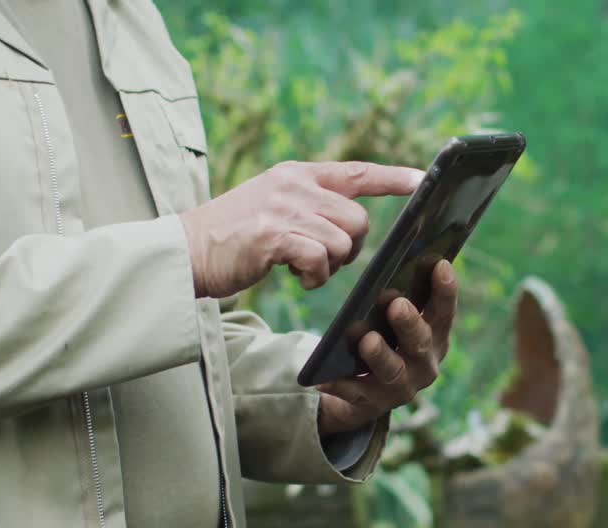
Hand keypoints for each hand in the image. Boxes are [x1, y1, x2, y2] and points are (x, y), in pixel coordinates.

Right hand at [181, 161, 422, 297]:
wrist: (186, 250)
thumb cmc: (233, 237)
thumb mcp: (272, 205)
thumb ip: (307, 204)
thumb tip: (349, 225)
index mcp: (297, 174)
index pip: (356, 171)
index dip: (392, 177)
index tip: (421, 179)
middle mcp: (294, 185)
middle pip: (358, 218)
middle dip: (352, 246)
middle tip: (325, 259)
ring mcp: (284, 208)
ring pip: (343, 241)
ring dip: (331, 265)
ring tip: (303, 267)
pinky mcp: (274, 235)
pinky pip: (320, 259)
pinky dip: (315, 276)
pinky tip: (296, 276)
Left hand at [317, 259, 457, 435]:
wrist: (365, 391)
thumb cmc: (384, 341)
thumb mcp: (393, 321)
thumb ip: (399, 299)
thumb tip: (390, 266)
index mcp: (434, 338)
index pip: (444, 313)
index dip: (445, 290)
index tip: (440, 264)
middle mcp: (424, 364)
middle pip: (421, 343)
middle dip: (409, 323)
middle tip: (397, 304)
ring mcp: (401, 387)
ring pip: (392, 371)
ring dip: (380, 355)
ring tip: (367, 340)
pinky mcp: (373, 404)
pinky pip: (355, 393)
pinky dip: (340, 385)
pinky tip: (322, 377)